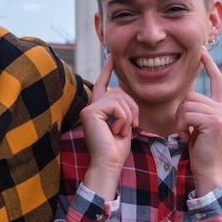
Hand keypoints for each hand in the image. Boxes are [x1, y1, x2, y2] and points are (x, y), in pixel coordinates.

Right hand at [80, 55, 138, 198]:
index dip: (107, 70)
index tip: (111, 57)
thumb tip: (125, 96)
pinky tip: (117, 131)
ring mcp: (89, 108)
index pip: (102, 84)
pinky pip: (116, 105)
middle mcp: (91, 106)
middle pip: (119, 91)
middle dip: (132, 107)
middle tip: (132, 126)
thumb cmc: (117, 149)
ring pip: (119, 96)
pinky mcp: (90, 111)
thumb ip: (123, 108)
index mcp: (98, 109)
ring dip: (129, 115)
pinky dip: (123, 118)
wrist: (109, 164)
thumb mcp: (124, 124)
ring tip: (123, 130)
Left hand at [176, 46, 221, 195]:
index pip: (217, 80)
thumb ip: (197, 110)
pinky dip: (181, 126)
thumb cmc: (199, 148)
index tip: (202, 51)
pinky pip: (186, 114)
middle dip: (181, 112)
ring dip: (180, 120)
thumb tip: (187, 98)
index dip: (209, 65)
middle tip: (186, 130)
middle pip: (191, 95)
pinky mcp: (213, 121)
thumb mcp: (199, 124)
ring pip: (187, 104)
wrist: (207, 169)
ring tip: (188, 134)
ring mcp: (220, 114)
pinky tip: (188, 137)